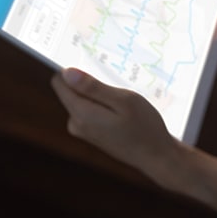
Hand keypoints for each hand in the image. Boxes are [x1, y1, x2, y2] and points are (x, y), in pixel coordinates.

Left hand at [51, 68, 187, 188]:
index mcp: (82, 114)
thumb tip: (67, 73)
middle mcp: (76, 123)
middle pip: (70, 90)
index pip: (59, 83)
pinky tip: (122, 108)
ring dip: (98, 93)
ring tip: (122, 96)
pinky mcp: (92, 133)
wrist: (157, 157)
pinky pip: (90, 109)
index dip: (72, 69)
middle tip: (115, 80)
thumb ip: (93, 87)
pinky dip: (103, 103)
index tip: (91, 61)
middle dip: (89, 81)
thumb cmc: (145, 128)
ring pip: (82, 99)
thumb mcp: (124, 101)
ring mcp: (83, 130)